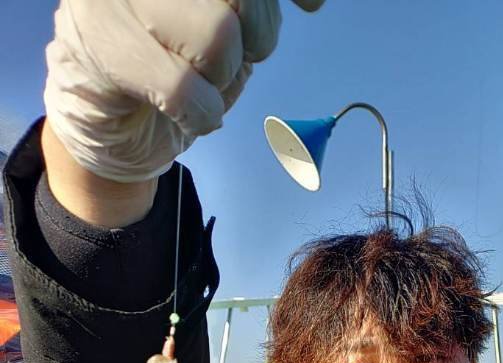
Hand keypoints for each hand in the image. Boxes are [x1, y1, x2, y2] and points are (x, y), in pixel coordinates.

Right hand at [43, 0, 325, 182]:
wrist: (108, 120)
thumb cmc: (172, 63)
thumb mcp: (226, 21)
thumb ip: (253, 1)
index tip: (313, 5)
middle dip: (257, 32)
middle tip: (243, 55)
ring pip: (217, 36)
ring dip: (223, 77)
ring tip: (202, 81)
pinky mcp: (99, 46)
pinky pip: (182, 89)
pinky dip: (201, 113)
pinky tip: (190, 112)